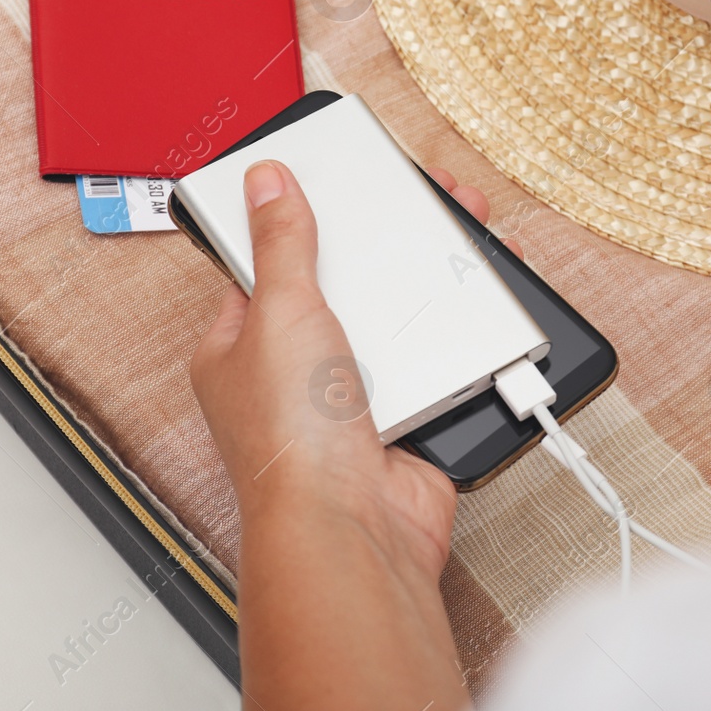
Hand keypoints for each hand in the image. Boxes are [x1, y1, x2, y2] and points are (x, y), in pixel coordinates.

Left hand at [188, 159, 504, 710]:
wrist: (354, 528)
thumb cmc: (291, 442)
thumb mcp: (280, 311)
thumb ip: (282, 242)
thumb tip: (266, 182)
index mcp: (239, 346)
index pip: (267, 263)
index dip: (306, 220)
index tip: (341, 184)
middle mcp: (292, 374)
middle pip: (344, 286)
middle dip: (386, 247)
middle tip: (424, 203)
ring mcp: (350, 399)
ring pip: (394, 323)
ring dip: (424, 293)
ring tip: (458, 244)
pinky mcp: (403, 420)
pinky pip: (434, 365)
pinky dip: (455, 342)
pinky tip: (471, 310)